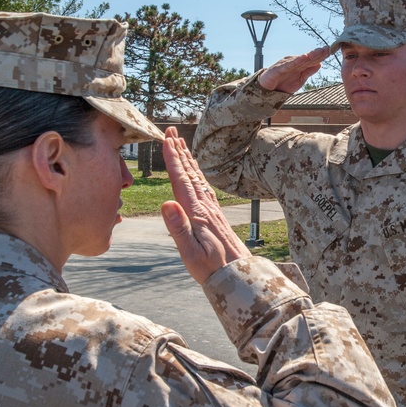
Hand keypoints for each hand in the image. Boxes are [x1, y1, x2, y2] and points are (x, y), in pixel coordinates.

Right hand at [160, 127, 250, 283]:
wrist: (239, 275)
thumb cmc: (212, 268)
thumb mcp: (190, 253)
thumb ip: (178, 228)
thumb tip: (166, 203)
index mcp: (197, 214)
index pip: (182, 181)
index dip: (173, 159)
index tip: (166, 140)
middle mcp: (205, 207)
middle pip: (190, 173)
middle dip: (180, 151)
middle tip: (172, 131)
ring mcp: (212, 210)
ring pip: (197, 178)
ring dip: (188, 160)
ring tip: (181, 144)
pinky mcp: (216, 215)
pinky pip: (204, 188)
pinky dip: (197, 174)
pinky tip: (196, 173)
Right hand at [258, 46, 331, 93]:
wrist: (267, 91)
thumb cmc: (283, 83)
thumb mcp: (300, 79)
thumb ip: (308, 71)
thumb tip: (320, 64)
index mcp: (299, 65)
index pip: (312, 60)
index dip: (321, 56)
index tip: (331, 51)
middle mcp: (293, 62)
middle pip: (308, 58)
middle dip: (318, 53)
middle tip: (328, 48)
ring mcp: (286, 64)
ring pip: (300, 59)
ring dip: (310, 55)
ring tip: (319, 51)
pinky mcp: (278, 68)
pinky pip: (288, 65)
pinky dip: (296, 61)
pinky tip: (304, 57)